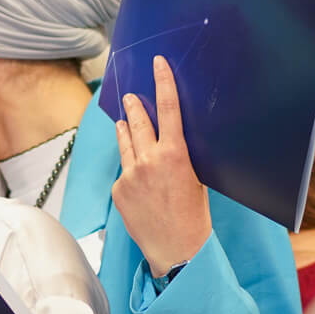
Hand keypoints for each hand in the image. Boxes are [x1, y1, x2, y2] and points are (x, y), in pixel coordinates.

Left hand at [113, 55, 213, 276]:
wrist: (176, 249)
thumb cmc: (193, 215)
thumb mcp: (196, 178)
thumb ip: (177, 156)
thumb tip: (168, 141)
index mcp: (174, 155)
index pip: (168, 109)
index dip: (163, 83)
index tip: (157, 64)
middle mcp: (148, 161)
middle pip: (137, 122)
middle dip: (134, 107)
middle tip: (130, 95)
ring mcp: (129, 176)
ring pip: (125, 144)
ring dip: (125, 130)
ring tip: (123, 120)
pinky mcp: (118, 191)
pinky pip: (123, 172)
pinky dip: (129, 169)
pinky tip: (136, 178)